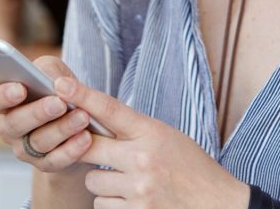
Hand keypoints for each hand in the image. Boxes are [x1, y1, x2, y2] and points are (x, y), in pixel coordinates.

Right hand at [0, 56, 93, 172]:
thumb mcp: (53, 71)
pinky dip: (72, 149)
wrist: (77, 120)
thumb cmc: (57, 88)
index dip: (0, 96)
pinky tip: (86, 137)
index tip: (20, 88)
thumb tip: (56, 82)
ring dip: (62, 128)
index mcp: (3, 102)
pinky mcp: (45, 164)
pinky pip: (56, 161)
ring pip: (39, 142)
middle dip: (37, 113)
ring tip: (83, 116)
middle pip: (14, 124)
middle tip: (59, 103)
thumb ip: (49, 70)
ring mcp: (25, 149)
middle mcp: (9, 128)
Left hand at [55, 76, 250, 208]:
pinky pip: (103, 207)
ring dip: (106, 186)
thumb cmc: (192, 169)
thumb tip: (94, 124)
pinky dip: (114, 206)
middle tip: (95, 151)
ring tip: (133, 185)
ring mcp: (139, 189)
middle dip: (85, 150)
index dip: (82, 95)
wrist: (219, 205)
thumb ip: (135, 132)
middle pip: (87, 147)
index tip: (60, 83)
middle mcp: (143, 158)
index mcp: (152, 132)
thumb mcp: (168, 138)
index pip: (110, 109)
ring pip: (93, 183)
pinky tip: (136, 202)